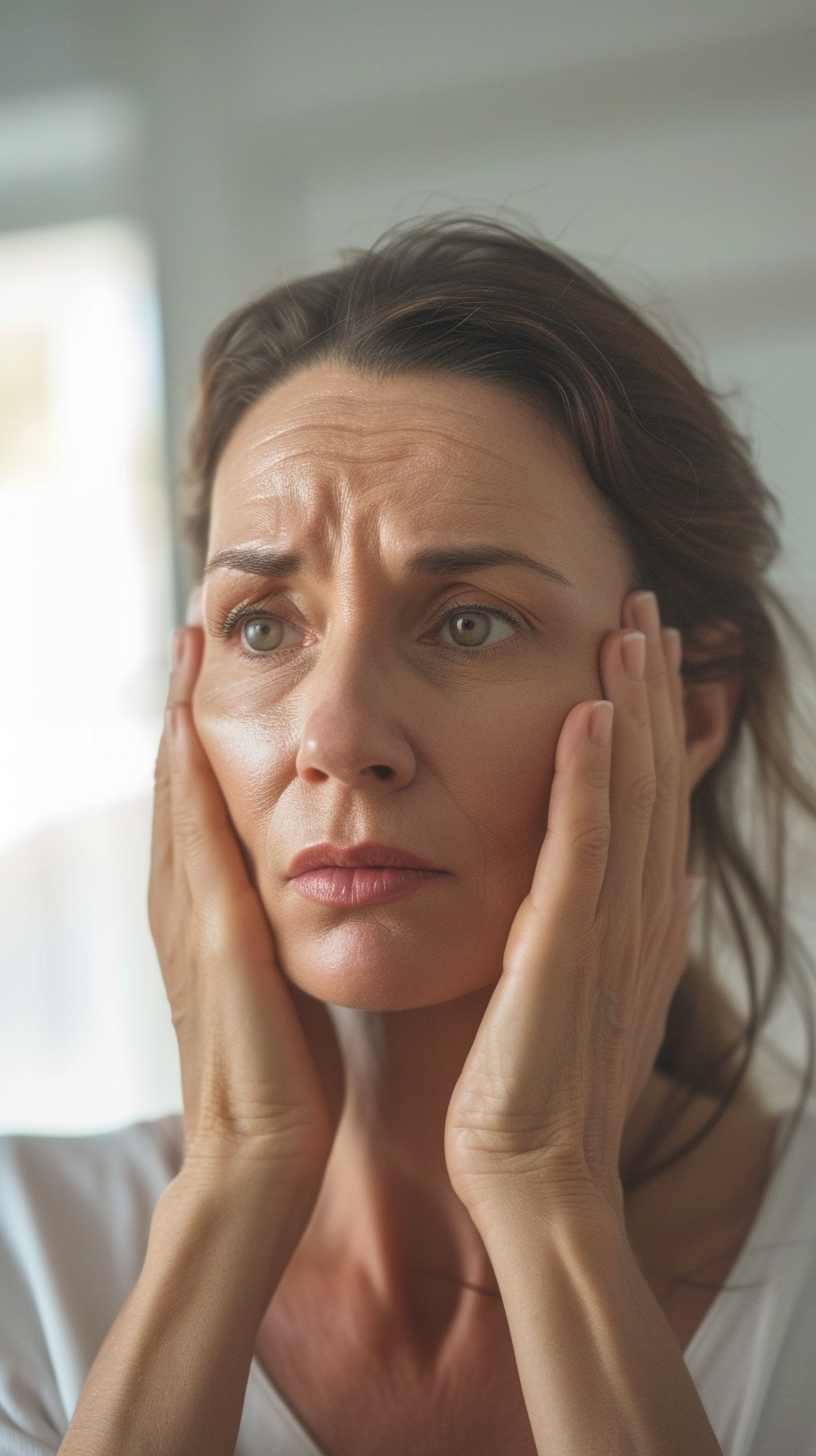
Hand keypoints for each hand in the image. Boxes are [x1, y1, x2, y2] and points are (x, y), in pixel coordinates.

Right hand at [149, 626, 342, 1189]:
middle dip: (183, 704)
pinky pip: (192, 841)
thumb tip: (328, 881)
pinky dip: (185, 779)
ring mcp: (188, 921)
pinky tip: (189, 725)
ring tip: (189, 647)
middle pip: (179, 784)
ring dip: (180, 717)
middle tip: (194, 626)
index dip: (204, 734)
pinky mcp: (210, 940)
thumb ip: (292, 930)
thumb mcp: (289, 985)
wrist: (264, 1159)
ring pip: (177, 796)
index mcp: (212, 916)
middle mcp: (186, 906)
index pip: (204, 805)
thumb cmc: (292, 1078)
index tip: (220, 667)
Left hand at [445, 591, 693, 1217]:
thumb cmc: (543, 1094)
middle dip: (653, 690)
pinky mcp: (566, 952)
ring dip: (634, 707)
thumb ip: (620, 935)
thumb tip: (656, 881)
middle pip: (653, 780)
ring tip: (630, 626)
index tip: (643, 652)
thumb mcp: (590, 999)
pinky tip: (589, 712)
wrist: (535, 1178)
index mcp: (638, 923)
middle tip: (645, 606)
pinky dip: (591, 778)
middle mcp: (639, 916)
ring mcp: (610, 933)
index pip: (651, 800)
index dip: (653, 722)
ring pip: (630, 797)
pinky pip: (585, 848)